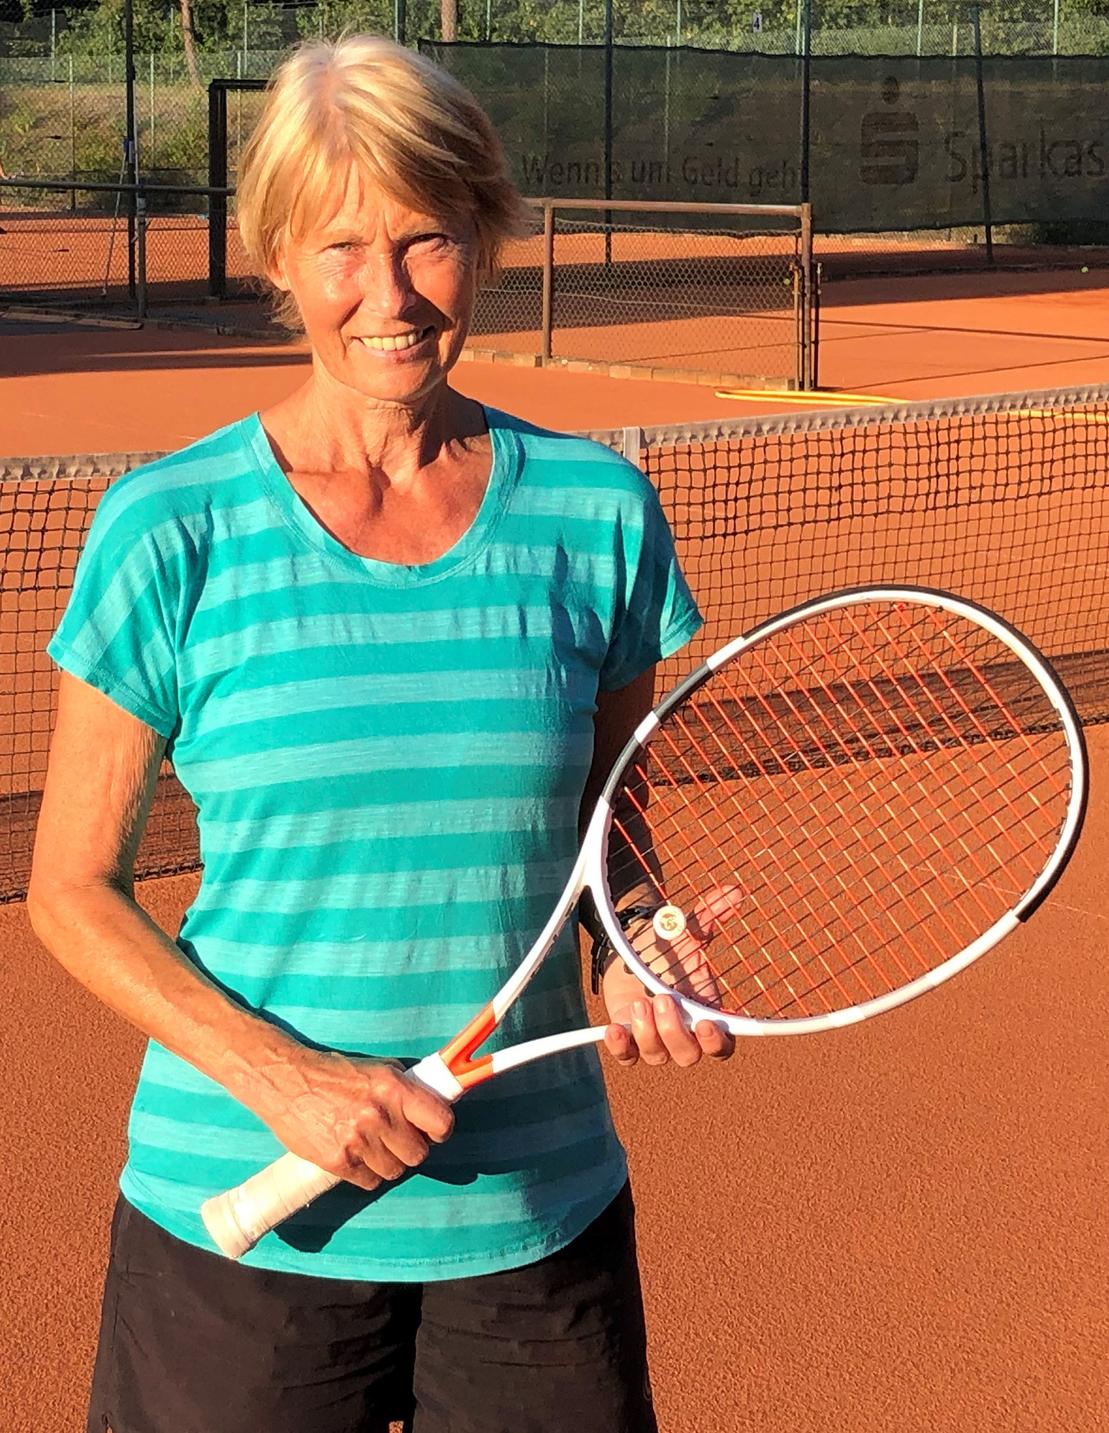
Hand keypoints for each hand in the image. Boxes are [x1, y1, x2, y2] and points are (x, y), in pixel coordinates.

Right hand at [242, 1047, 454, 1192]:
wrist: (286, 1082)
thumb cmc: (334, 1073)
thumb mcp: (377, 1069)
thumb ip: (405, 1089)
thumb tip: (433, 1105)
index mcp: (393, 1089)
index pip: (440, 1122)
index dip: (440, 1130)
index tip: (433, 1131)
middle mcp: (379, 1116)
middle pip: (418, 1155)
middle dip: (410, 1148)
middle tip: (396, 1138)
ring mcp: (358, 1141)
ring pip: (394, 1171)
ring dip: (388, 1162)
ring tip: (372, 1145)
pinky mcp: (338, 1162)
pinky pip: (369, 1182)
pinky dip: (366, 1173)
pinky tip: (355, 1154)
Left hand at [602, 886, 740, 1068]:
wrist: (634, 948)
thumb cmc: (670, 946)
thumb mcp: (689, 930)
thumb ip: (712, 914)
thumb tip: (734, 892)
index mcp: (707, 1014)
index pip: (721, 1046)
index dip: (717, 1042)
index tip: (707, 1024)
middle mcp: (683, 1033)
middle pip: (687, 1055)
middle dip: (675, 1031)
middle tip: (663, 998)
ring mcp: (655, 1038)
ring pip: (656, 1055)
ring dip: (648, 1033)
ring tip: (640, 1002)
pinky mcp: (628, 1037)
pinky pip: (626, 1056)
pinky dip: (620, 1047)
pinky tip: (613, 1030)